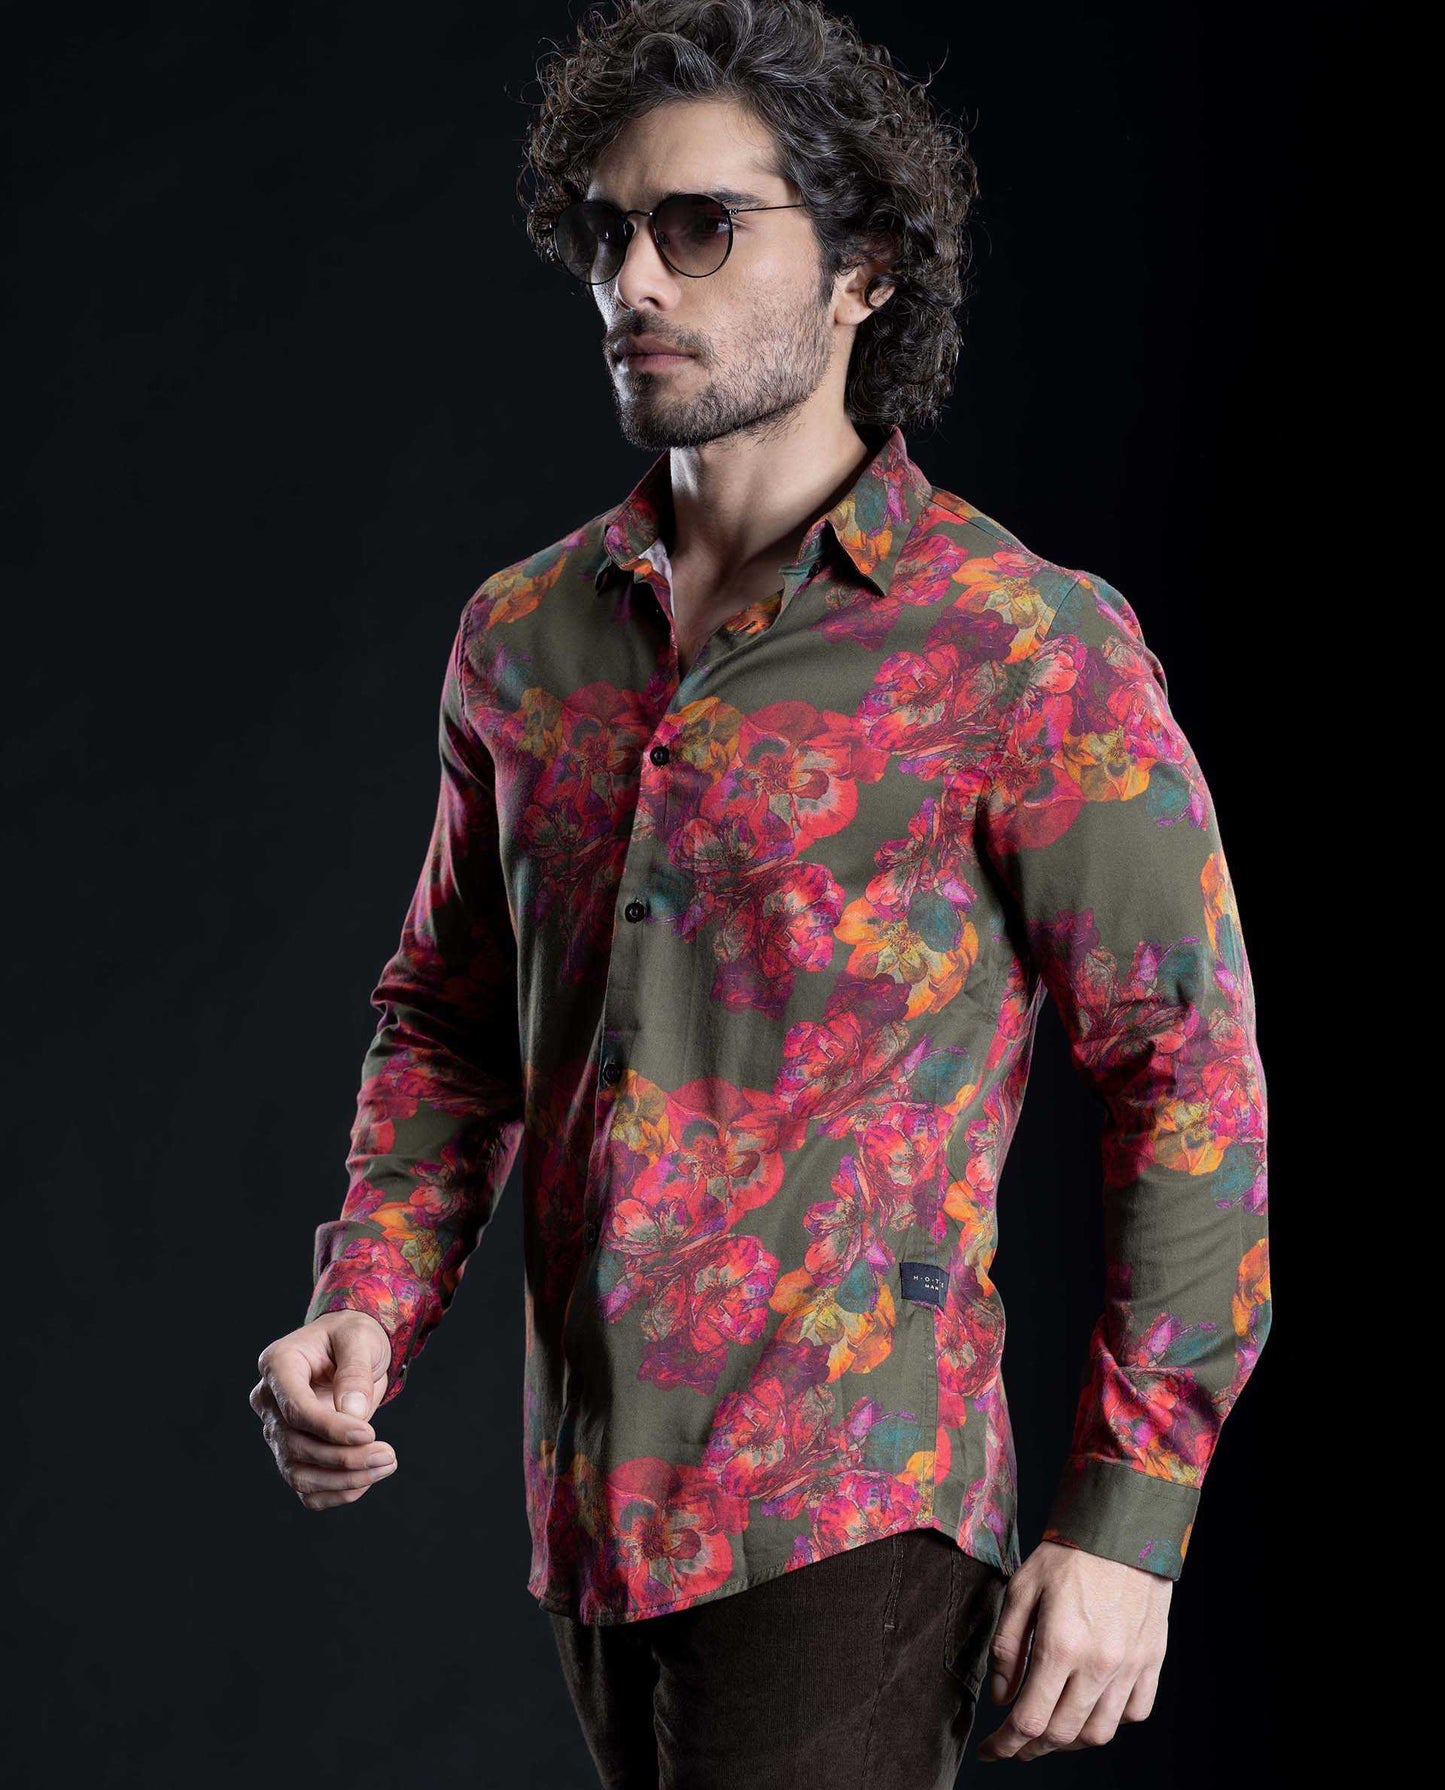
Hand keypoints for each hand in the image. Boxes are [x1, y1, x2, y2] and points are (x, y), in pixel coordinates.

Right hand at [250, 1311, 398, 1509]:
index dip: (330, 1428)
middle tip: (388, 1455)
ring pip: (297, 1473)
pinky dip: (335, 1492)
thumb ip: (355, 1371)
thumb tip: (352, 1413)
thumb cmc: (353, 1336)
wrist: (350, 1350)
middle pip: (295, 1445)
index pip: (295, 1408)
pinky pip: (306, 1488)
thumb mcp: (361, 1338)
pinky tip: (366, 1479)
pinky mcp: (293, 1452)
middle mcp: (269, 1400)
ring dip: (342, 1480)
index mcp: (278, 1364)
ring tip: (385, 1465)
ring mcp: (277, 1430)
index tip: (369, 1434)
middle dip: (343, 1458)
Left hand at [977, 1539, 1170, 1761]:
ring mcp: (1130, 1667)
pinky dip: (1109, 1721)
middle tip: (1014, 1745)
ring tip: (1050, 1729)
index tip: (990, 1750)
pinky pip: (1134, 1713)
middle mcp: (1098, 1665)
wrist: (1124, 1529)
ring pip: (1099, 1733)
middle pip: (1062, 1734)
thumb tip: (1001, 1697)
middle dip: (1031, 1748)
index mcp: (1060, 1646)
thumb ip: (1007, 1646)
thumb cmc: (1068, 1554)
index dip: (1005, 1744)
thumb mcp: (1022, 1588)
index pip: (1029, 1720)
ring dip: (1069, 1740)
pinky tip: (1090, 1708)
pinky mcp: (1152, 1661)